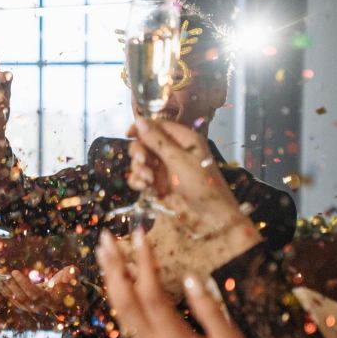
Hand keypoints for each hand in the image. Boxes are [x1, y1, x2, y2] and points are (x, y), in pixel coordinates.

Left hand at [0, 266, 79, 316]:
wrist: (62, 297)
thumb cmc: (67, 285)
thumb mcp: (71, 279)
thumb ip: (72, 275)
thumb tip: (73, 270)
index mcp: (49, 301)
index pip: (34, 294)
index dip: (24, 284)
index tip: (14, 272)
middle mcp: (38, 306)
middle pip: (21, 297)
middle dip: (10, 285)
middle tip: (1, 273)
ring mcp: (29, 306)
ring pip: (14, 298)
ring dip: (4, 287)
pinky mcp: (22, 303)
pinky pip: (11, 297)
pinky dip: (2, 289)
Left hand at [97, 228, 258, 337]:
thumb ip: (212, 312)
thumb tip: (192, 279)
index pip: (151, 293)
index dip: (143, 262)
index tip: (140, 234)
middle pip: (123, 298)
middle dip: (113, 265)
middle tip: (105, 236)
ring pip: (119, 307)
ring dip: (109, 277)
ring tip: (103, 250)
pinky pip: (124, 317)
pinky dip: (116, 293)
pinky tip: (116, 279)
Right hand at [127, 119, 252, 239]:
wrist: (208, 218)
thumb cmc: (200, 185)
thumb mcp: (178, 159)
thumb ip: (156, 140)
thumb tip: (139, 119)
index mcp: (183, 140)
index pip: (157, 126)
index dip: (141, 128)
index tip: (128, 134)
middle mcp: (172, 151)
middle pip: (145, 142)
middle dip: (139, 151)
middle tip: (141, 161)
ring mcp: (164, 169)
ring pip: (140, 161)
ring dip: (139, 168)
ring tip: (147, 180)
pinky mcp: (157, 185)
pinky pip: (140, 177)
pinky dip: (138, 181)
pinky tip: (143, 187)